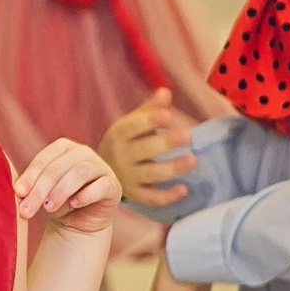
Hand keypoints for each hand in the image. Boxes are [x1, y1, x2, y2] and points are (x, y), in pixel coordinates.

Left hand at [15, 137, 119, 236]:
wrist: (78, 221)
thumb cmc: (55, 201)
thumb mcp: (39, 194)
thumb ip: (28, 189)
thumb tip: (17, 191)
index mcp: (62, 148)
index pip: (43, 160)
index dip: (29, 177)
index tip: (18, 193)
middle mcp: (82, 152)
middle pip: (58, 168)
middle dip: (40, 190)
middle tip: (27, 210)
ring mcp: (100, 166)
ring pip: (79, 173)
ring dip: (60, 191)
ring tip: (48, 208)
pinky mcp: (112, 184)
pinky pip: (101, 185)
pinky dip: (86, 195)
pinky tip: (74, 204)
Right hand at [101, 88, 198, 207]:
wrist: (96, 173)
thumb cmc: (123, 143)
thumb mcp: (130, 124)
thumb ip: (149, 109)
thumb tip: (165, 91)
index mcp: (119, 134)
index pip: (132, 127)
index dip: (149, 121)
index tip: (167, 115)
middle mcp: (121, 156)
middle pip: (143, 150)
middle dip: (165, 143)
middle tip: (188, 136)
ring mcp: (127, 177)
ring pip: (150, 174)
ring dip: (172, 168)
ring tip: (193, 160)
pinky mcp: (134, 195)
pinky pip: (150, 198)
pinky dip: (167, 197)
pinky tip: (184, 190)